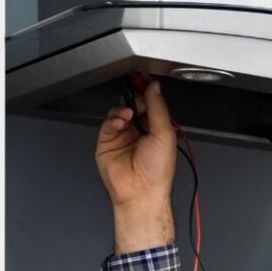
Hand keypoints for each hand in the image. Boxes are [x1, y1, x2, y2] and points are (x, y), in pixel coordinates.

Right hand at [95, 75, 176, 252]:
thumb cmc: (156, 172)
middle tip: (135, 89)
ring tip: (130, 113)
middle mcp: (139, 131)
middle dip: (135, 96)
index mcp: (156, 129)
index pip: (151, 104)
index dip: (148, 91)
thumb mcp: (164, 134)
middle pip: (134, 103)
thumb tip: (155, 88)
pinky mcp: (107, 141)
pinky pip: (108, 122)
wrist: (140, 191)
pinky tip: (121, 121)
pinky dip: (114, 117)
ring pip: (119, 110)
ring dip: (124, 107)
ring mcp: (122, 135)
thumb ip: (158, 109)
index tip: (145, 79)